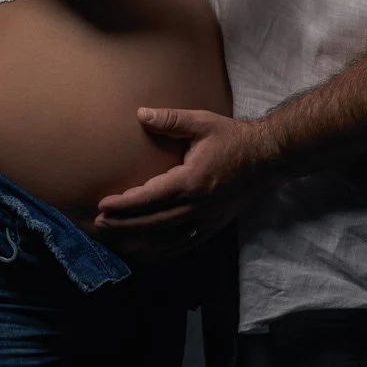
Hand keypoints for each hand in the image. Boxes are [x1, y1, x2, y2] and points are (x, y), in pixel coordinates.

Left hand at [94, 107, 273, 261]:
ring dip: (139, 241)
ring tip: (115, 241)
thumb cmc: (232, 137)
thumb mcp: (201, 123)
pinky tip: (147, 254)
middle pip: (153, 223)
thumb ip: (170, 120)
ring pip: (166, 239)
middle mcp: (197, 206)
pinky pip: (184, 245)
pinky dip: (163, 252)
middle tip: (99, 225)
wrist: (267, 157)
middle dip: (124, 226)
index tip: (102, 205)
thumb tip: (140, 113)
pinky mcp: (213, 226)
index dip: (124, 204)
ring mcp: (206, 220)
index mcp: (191, 181)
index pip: (150, 198)